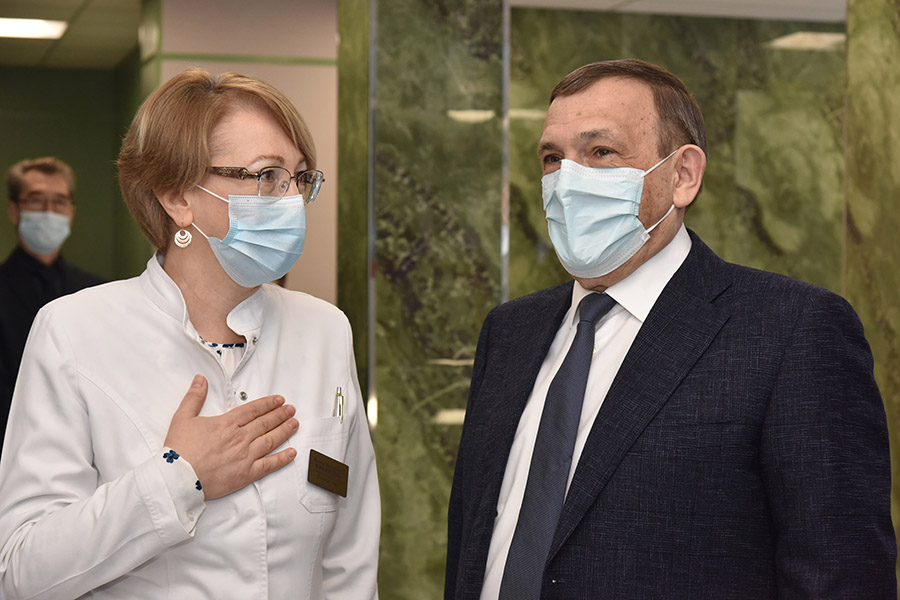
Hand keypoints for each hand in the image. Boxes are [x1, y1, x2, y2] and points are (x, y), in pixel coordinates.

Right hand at [164, 374, 298, 499]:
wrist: (178, 478)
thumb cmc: (179, 450)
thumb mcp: (182, 418)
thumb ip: (194, 397)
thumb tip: (201, 380)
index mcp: (227, 423)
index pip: (253, 410)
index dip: (268, 404)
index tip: (279, 400)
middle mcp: (240, 438)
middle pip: (265, 423)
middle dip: (280, 414)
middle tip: (291, 410)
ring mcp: (245, 456)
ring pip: (270, 440)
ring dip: (284, 431)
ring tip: (294, 424)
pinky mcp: (246, 474)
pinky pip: (269, 465)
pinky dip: (282, 458)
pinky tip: (291, 453)